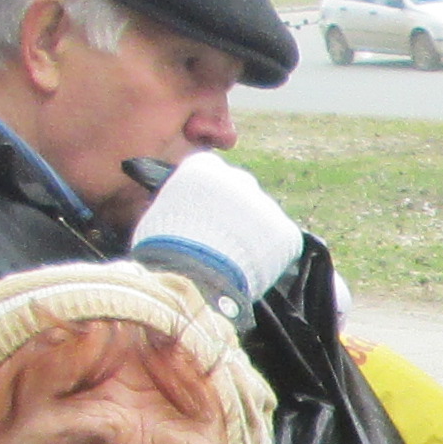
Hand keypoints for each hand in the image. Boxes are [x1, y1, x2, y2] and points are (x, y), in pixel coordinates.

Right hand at [129, 154, 306, 307]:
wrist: (191, 275)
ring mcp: (266, 205)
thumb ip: (176, 206)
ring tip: (232, 264)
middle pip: (241, 195)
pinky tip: (249, 273)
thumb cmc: (162, 250)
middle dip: (234, 218)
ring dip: (252, 238)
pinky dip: (269, 260)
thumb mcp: (157, 216)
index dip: (208, 203)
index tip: (202, 222)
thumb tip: (177, 214)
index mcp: (203, 169)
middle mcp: (239, 178)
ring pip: (262, 220)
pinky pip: (280, 245)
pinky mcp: (285, 233)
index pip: (212, 177)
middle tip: (220, 246)